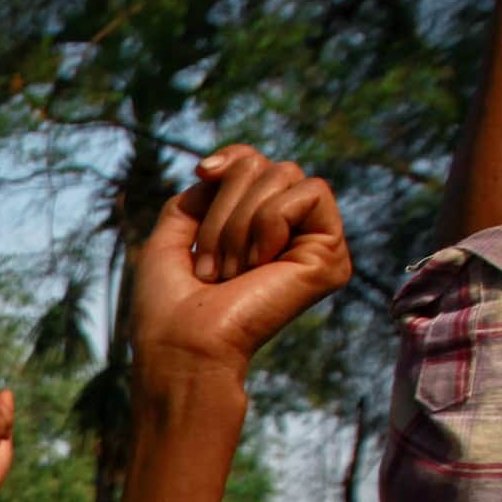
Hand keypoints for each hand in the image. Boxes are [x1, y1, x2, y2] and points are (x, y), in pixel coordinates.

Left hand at [127, 147, 349, 383]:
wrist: (182, 343)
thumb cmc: (169, 303)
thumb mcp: (174, 234)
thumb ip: (204, 194)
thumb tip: (238, 163)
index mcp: (251, 230)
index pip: (256, 163)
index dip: (232, 158)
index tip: (202, 173)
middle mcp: (286, 234)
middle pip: (265, 166)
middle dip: (224, 208)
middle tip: (211, 265)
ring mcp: (312, 244)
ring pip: (285, 174)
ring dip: (239, 222)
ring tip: (231, 272)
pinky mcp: (331, 255)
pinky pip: (310, 193)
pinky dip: (271, 221)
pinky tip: (262, 264)